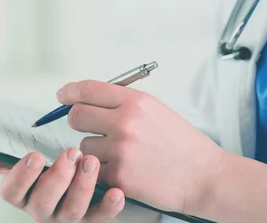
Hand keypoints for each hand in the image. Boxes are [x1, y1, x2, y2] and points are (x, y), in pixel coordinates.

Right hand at [0, 147, 124, 221]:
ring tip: (91, 162)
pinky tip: (116, 191)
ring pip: (72, 210)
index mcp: (25, 193)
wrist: (86, 187)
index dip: (21, 176)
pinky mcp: (95, 219)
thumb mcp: (26, 163)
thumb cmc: (54, 171)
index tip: (34, 155)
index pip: (12, 192)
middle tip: (72, 153)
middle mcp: (44, 208)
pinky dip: (109, 206)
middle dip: (57, 177)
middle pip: (43, 202)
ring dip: (82, 186)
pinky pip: (102, 218)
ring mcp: (69, 216)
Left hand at [58, 80, 224, 216]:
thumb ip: (124, 103)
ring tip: (124, 155)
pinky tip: (129, 170)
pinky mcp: (118, 177)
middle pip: (76, 116)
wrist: (204, 174)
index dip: (70, 92)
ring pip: (83, 146)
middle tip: (92, 128)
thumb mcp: (157, 110)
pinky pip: (94, 171)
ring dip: (96, 151)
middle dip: (79, 121)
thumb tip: (87, 100)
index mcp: (136, 102)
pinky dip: (105, 172)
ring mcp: (120, 151)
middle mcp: (125, 123)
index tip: (62, 95)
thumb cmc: (182, 143)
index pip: (88, 90)